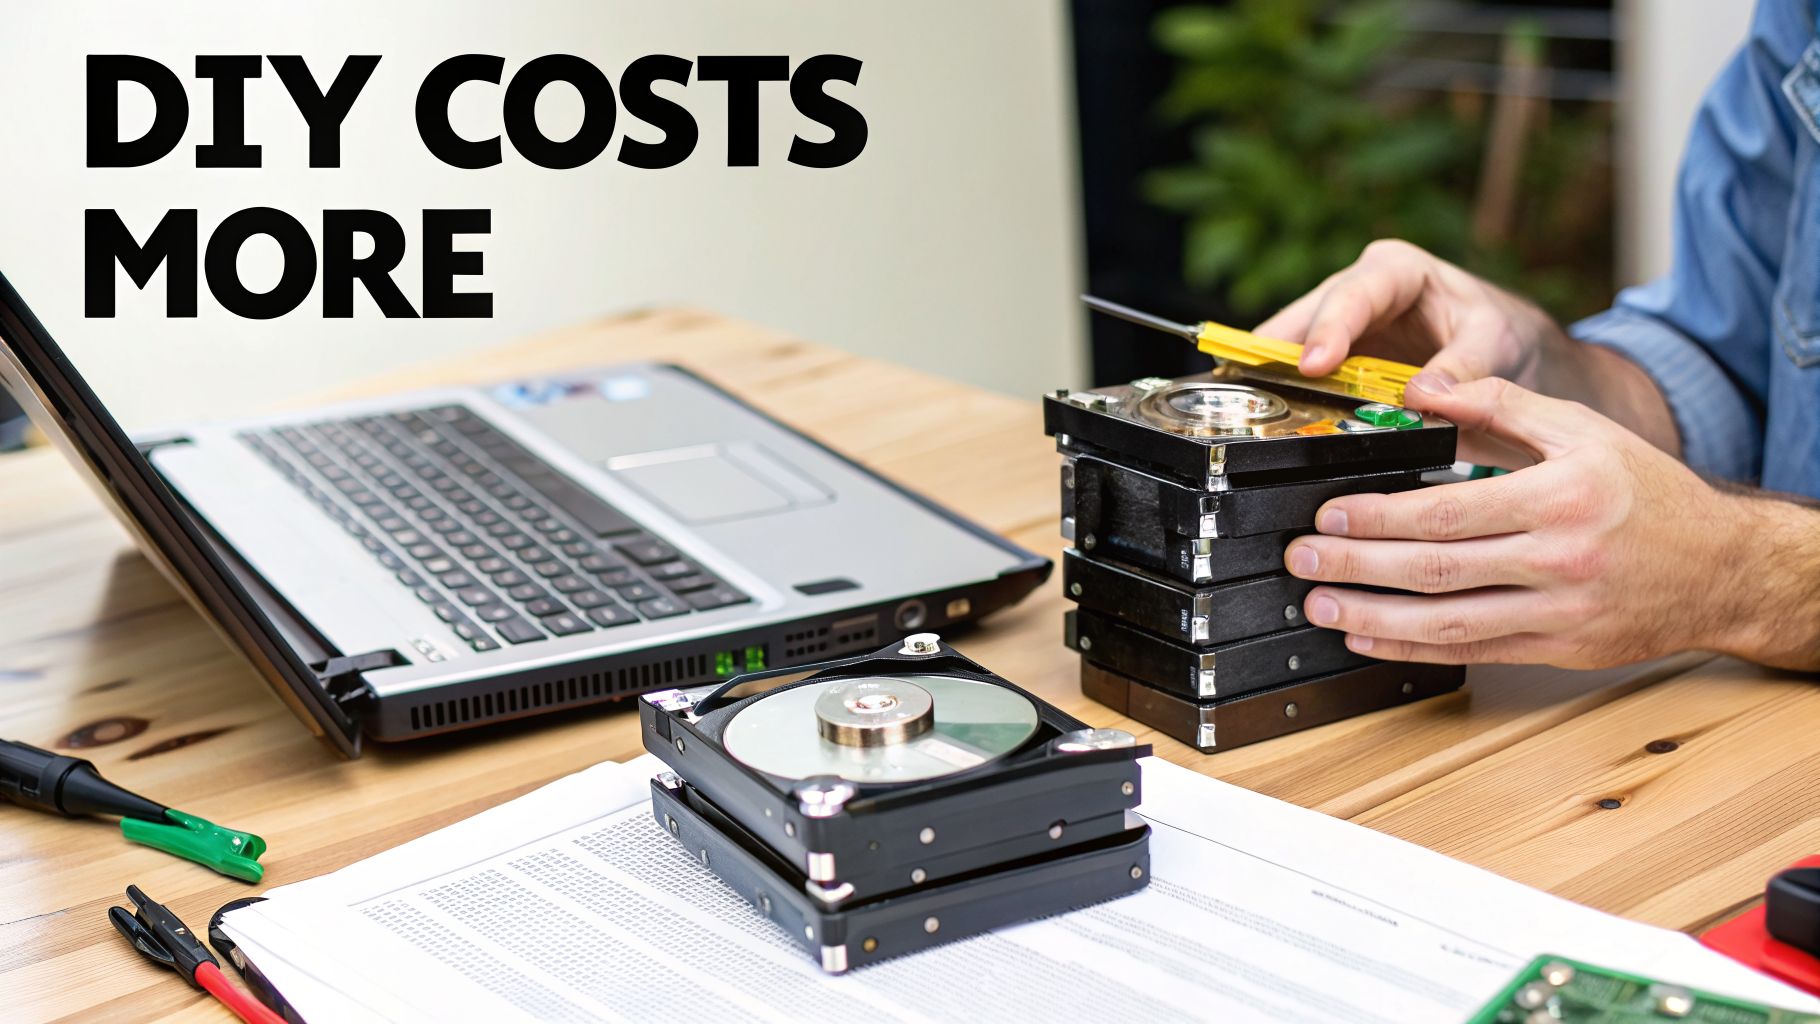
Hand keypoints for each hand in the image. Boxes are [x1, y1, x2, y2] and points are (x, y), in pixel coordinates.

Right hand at [1256, 239, 1567, 385]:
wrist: (1505, 348)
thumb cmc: (1498, 331)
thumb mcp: (1493, 342)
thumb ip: (1463, 367)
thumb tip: (1423, 394)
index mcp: (1396, 270)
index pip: (1353, 296)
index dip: (1328, 330)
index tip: (1313, 366)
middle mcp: (1358, 290)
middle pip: (1302, 319)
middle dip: (1275, 355)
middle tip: (1254, 392)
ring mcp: (1340, 326)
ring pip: (1289, 347)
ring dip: (1273, 381)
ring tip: (1255, 411)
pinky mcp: (1334, 359)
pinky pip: (1301, 376)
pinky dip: (1289, 398)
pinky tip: (1277, 422)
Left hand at [1282, 375, 1752, 668]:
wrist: (1721, 569)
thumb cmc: (1649, 495)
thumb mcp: (1583, 429)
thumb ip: (1500, 402)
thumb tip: (1423, 388)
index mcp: (1560, 497)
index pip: (1448, 510)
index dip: (1379, 517)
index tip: (1329, 515)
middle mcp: (1559, 560)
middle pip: (1435, 570)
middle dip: (1356, 569)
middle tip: (1301, 562)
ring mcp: (1558, 613)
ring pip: (1447, 623)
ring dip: (1371, 619)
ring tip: (1319, 606)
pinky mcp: (1557, 649)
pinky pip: (1471, 653)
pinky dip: (1411, 649)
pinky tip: (1368, 637)